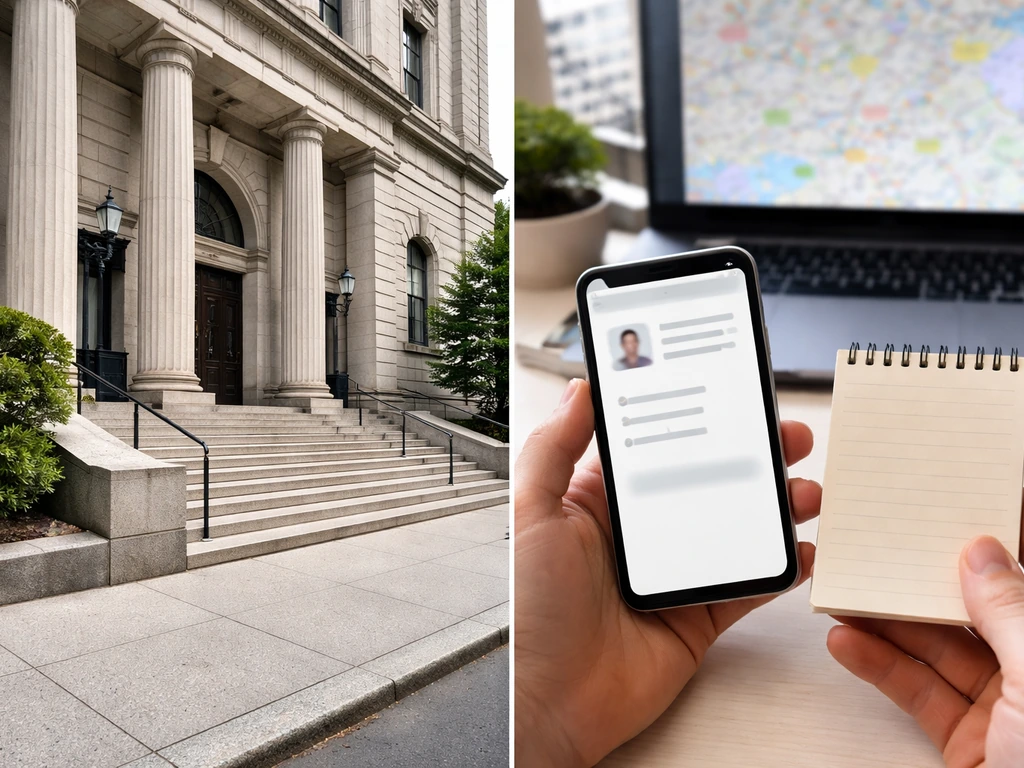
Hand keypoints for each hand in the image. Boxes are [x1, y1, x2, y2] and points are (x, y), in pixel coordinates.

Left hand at [514, 379, 821, 766]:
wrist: (549, 704)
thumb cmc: (529, 612)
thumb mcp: (532, 515)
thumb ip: (553, 448)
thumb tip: (580, 390)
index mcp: (600, 502)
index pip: (657, 447)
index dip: (695, 419)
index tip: (729, 394)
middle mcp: (642, 534)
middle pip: (709, 483)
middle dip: (752, 457)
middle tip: (786, 436)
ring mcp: (674, 574)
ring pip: (737, 530)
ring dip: (775, 508)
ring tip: (805, 491)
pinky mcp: (697, 617)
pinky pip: (748, 587)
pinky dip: (779, 570)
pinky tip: (800, 550)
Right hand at [828, 534, 1023, 767]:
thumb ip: (1010, 612)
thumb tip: (982, 551)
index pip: (1023, 582)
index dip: (988, 549)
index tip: (944, 515)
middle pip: (972, 613)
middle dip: (920, 583)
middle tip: (877, 555)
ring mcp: (1006, 713)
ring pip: (936, 652)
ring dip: (886, 624)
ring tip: (843, 596)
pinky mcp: (970, 745)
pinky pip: (918, 694)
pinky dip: (879, 667)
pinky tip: (848, 643)